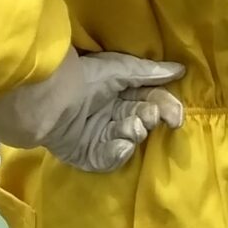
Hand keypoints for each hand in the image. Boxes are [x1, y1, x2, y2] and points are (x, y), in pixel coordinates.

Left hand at [0, 52, 186, 173]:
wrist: (46, 98)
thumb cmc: (83, 77)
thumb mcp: (119, 68)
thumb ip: (150, 72)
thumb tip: (180, 69)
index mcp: (118, 93)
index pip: (150, 100)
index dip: (165, 107)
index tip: (175, 115)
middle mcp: (109, 114)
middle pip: (141, 120)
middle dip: (148, 119)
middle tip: (147, 116)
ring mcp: (97, 136)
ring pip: (128, 140)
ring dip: (134, 133)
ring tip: (130, 126)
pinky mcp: (86, 155)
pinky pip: (108, 159)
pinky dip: (117, 153)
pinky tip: (120, 144)